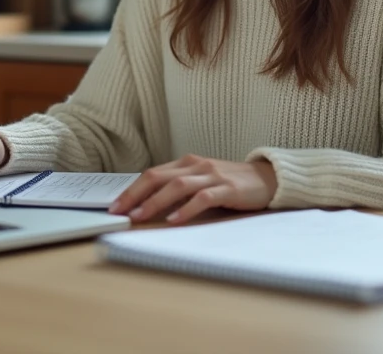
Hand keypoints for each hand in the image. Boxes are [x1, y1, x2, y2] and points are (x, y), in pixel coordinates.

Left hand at [108, 155, 277, 223]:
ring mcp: (212, 175)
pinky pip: (203, 198)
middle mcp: (196, 165)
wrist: (268, 179)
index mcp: (186, 163)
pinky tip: (174, 220)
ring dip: (155, 202)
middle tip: (119, 212)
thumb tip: (148, 205)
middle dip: (135, 195)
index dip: (131, 189)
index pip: (152, 174)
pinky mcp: (228, 188)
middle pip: (157, 177)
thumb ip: (180, 188)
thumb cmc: (231, 183)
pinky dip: (186, 209)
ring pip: (177, 186)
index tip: (115, 205)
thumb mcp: (202, 181)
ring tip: (140, 217)